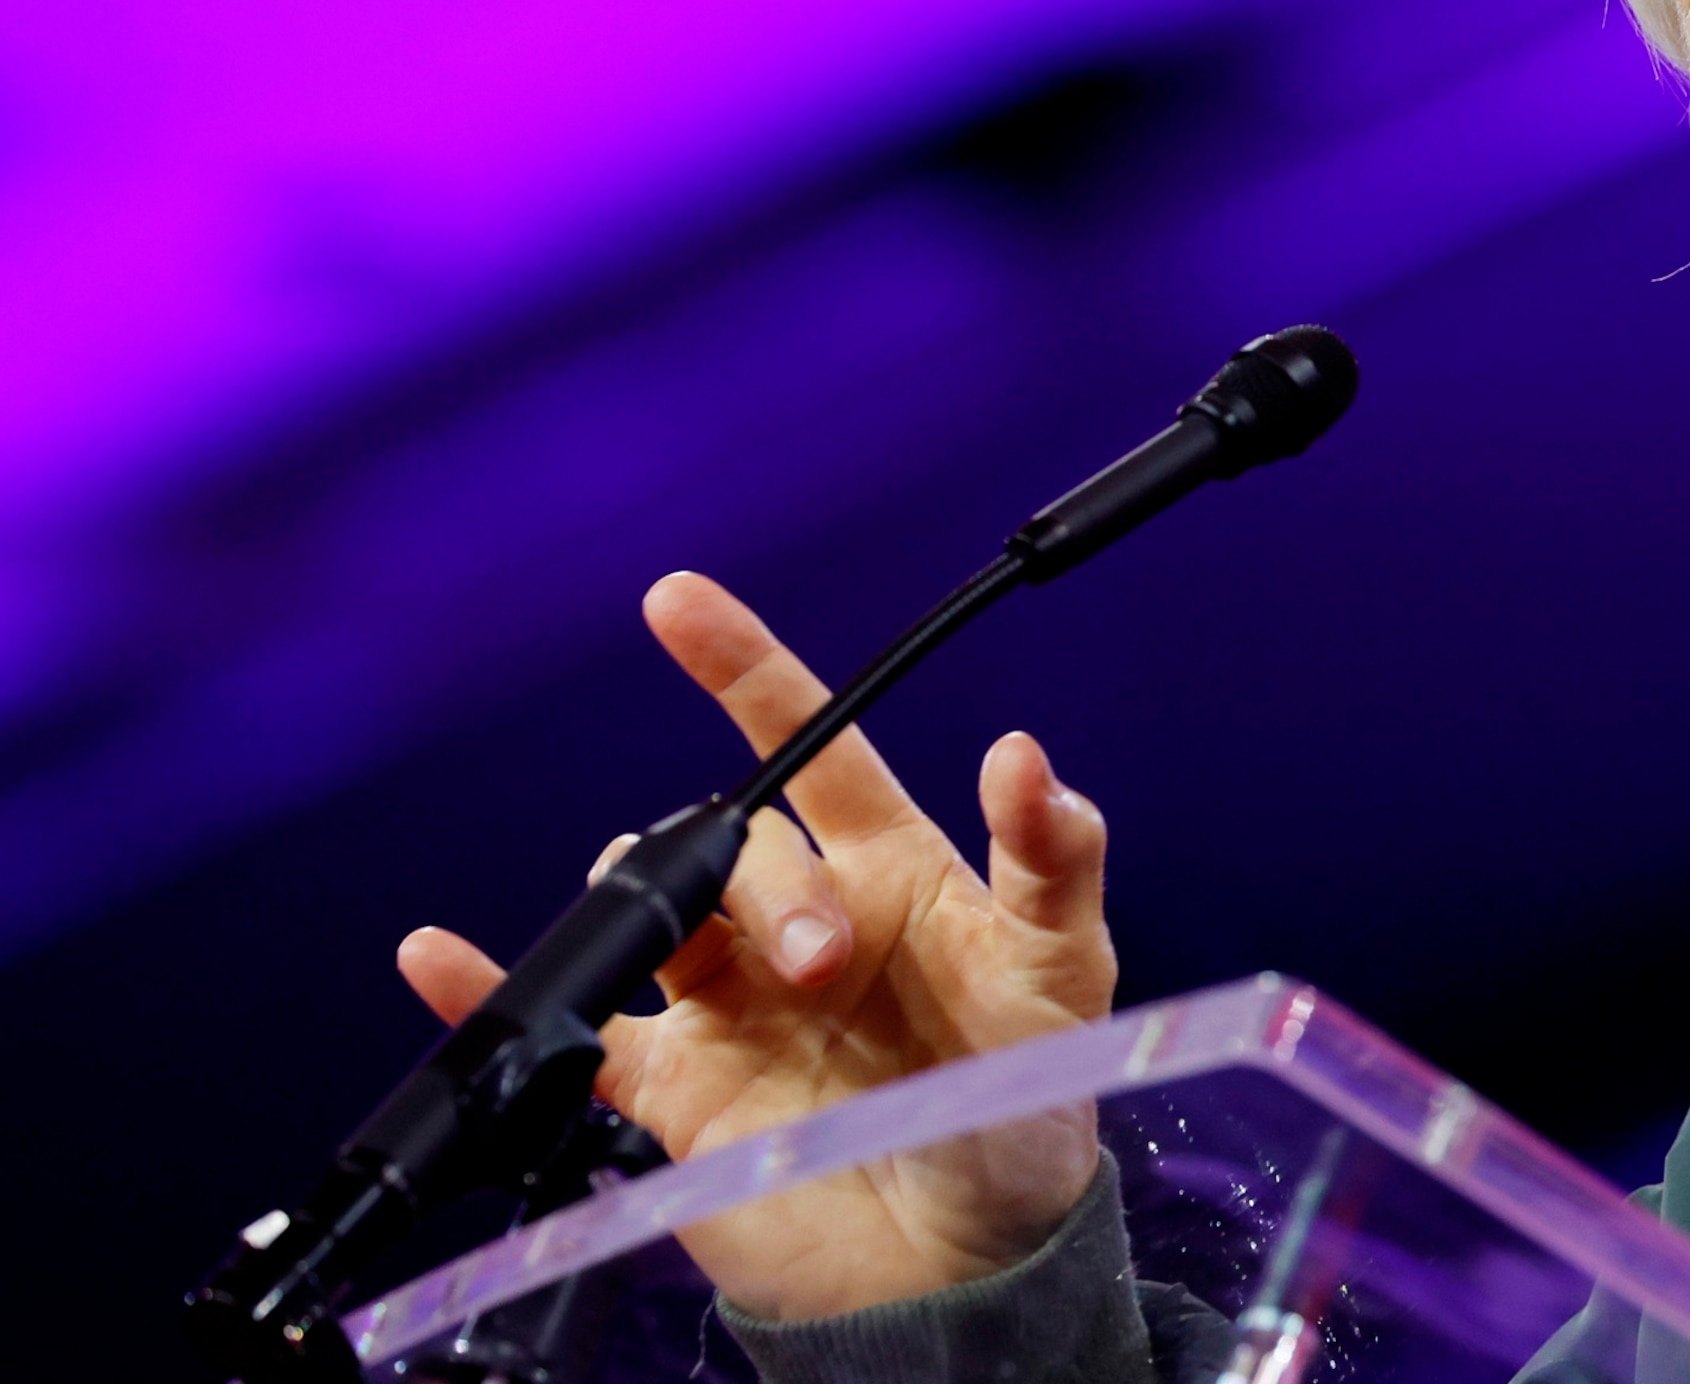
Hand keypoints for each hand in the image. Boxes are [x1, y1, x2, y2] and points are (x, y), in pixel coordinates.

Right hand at [396, 570, 1114, 1320]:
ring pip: (646, 906)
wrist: (968, 1271)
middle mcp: (797, 921)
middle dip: (763, 887)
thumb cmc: (1030, 1108)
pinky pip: (568, 1025)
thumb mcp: (1066, 974)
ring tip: (730, 984)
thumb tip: (1025, 752)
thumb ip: (1053, 861)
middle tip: (825, 968)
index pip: (810, 745)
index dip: (744, 670)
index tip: (676, 602)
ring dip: (658, 917)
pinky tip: (438, 955)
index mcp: (889, 870)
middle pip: (727, 843)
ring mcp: (727, 1003)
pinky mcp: (673, 1089)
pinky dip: (489, 986)